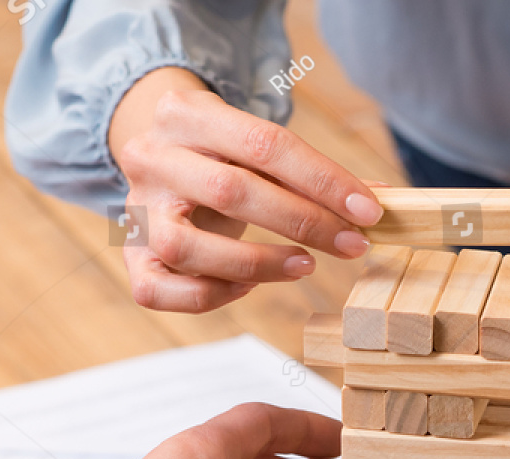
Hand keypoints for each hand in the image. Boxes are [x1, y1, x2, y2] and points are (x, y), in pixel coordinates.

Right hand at [108, 67, 381, 312]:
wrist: (156, 153)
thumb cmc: (221, 155)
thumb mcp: (257, 146)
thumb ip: (310, 172)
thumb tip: (378, 203)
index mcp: (187, 113)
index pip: (265, 143)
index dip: (322, 180)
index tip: (369, 211)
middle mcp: (152, 157)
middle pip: (231, 191)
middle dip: (303, 223)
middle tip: (352, 245)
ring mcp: (136, 209)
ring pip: (187, 247)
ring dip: (257, 263)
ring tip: (305, 266)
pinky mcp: (131, 254)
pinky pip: (160, 290)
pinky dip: (209, 295)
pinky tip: (248, 286)